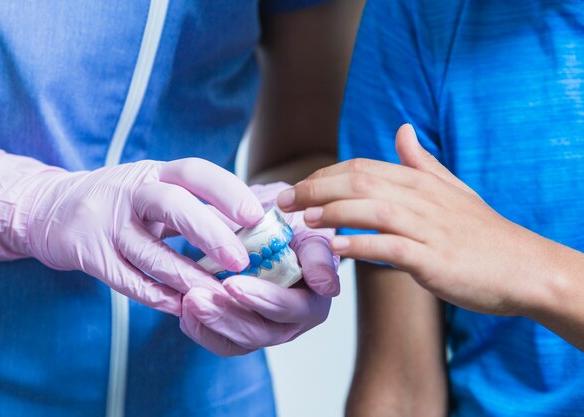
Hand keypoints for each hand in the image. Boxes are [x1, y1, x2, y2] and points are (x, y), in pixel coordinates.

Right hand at [0, 146, 263, 314]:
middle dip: (210, 233)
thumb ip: (196, 203)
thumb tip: (255, 223)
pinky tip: (182, 307)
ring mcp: (105, 222)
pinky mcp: (87, 253)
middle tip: (241, 260)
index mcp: (154, 173)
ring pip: (150, 253)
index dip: (227, 191)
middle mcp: (130, 192)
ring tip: (219, 295)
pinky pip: (126, 279)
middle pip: (172, 205)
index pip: (194, 171)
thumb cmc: (121, 201)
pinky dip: (156, 295)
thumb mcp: (154, 189)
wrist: (50, 208)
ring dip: (187, 277)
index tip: (256, 215)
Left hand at [179, 182, 339, 355]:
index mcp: (314, 300)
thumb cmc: (293, 225)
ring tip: (187, 299)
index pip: (290, 308)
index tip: (232, 284)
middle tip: (197, 295)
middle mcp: (291, 322)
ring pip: (237, 341)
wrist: (272, 223)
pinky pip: (220, 341)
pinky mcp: (242, 332)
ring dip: (209, 322)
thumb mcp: (308, 229)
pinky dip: (199, 328)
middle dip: (226, 315)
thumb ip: (318, 254)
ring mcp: (266, 329)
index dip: (262, 299)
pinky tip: (183, 306)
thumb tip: (326, 286)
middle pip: (260, 332)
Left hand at [278, 124, 560, 316]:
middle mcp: (420, 198)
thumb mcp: (452, 188)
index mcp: (420, 181)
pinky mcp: (433, 259)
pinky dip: (361, 246)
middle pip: (358, 183)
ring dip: (332, 213)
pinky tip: (337, 249)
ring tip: (304, 221)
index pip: (361, 168)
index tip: (298, 188)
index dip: (324, 176)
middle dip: (315, 189)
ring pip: (371, 210)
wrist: (523, 267)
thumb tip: (402, 128)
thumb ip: (421, 161)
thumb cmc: (481, 232)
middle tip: (285, 202)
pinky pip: (390, 248)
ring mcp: (427, 228)